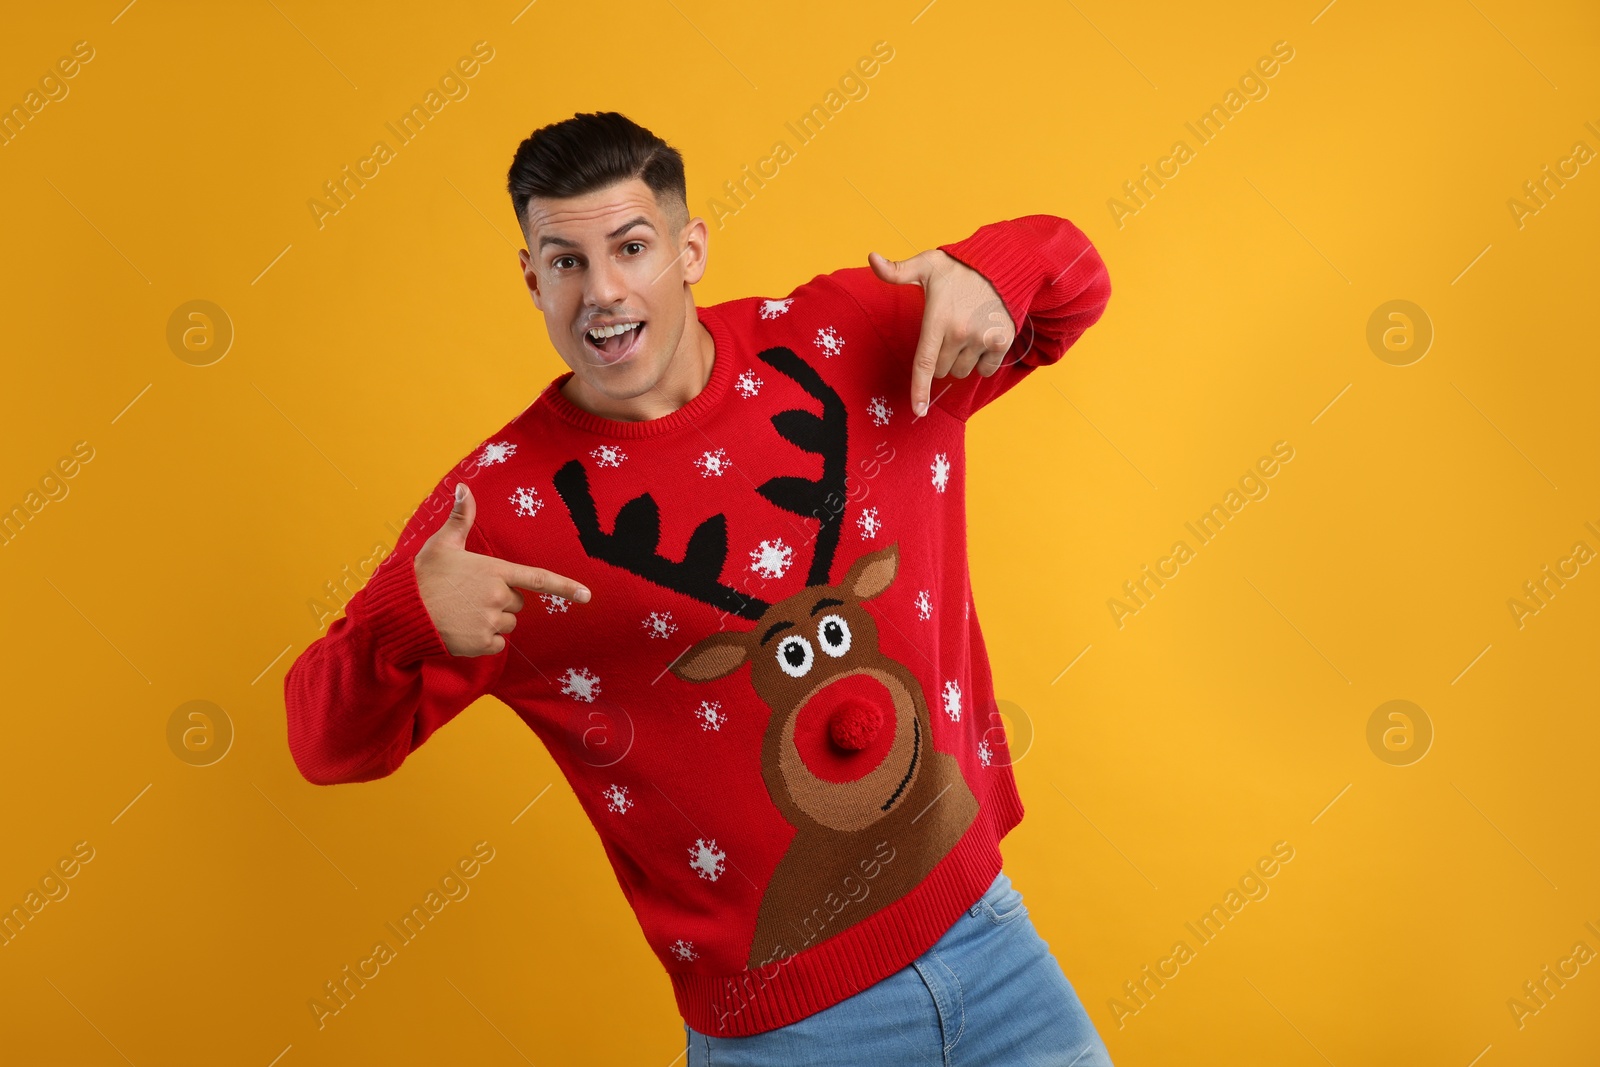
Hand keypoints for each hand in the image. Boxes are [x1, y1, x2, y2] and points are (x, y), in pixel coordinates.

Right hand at [414, 483, 589, 655]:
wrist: (400, 612)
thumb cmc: (422, 576)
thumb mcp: (442, 544)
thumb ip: (460, 518)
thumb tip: (463, 487)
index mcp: (494, 571)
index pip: (538, 579)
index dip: (566, 587)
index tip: (588, 595)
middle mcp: (497, 596)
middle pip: (517, 603)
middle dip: (500, 600)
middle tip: (470, 596)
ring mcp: (490, 622)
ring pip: (507, 625)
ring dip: (492, 622)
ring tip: (462, 612)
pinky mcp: (481, 644)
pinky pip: (497, 645)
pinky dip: (483, 641)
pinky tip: (461, 630)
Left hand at [868, 248, 1014, 416]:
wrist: (1002, 265)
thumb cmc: (959, 268)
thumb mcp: (926, 264)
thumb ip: (897, 270)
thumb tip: (871, 258)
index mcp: (937, 320)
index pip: (925, 364)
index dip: (920, 389)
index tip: (918, 410)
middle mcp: (959, 333)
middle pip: (943, 370)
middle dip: (942, 359)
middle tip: (948, 333)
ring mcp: (982, 339)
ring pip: (963, 372)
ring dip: (961, 361)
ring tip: (966, 332)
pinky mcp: (1001, 342)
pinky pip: (986, 370)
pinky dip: (982, 362)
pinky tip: (982, 339)